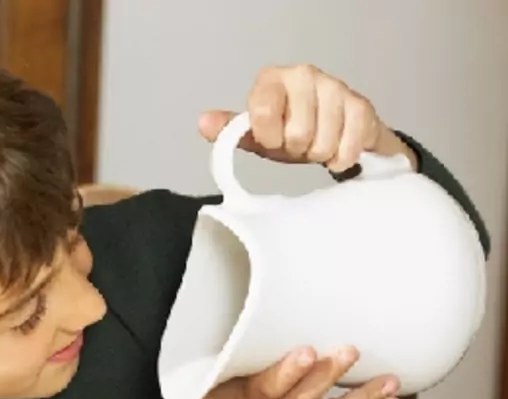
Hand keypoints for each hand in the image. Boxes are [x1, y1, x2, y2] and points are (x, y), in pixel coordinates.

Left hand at [198, 64, 417, 172]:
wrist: (334, 131)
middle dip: (297, 149)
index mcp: (272, 79)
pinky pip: (348, 146)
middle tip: (298, 143)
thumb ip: (229, 130)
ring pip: (322, 143)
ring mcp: (335, 86)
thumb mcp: (255, 134)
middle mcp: (304, 74)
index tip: (272, 140)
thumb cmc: (288, 131)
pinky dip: (340, 158)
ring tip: (316, 143)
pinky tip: (336, 147)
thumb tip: (203, 123)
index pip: (263, 114)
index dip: (269, 137)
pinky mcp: (361, 104)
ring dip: (318, 154)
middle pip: (297, 133)